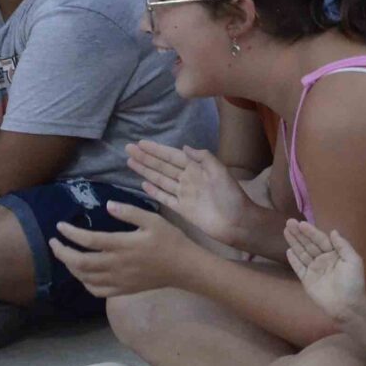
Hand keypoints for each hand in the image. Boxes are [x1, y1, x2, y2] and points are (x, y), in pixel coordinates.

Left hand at [48, 201, 196, 299]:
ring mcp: (118, 280)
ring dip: (70, 266)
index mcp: (123, 245)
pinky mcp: (122, 289)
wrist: (184, 267)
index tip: (60, 226)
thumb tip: (107, 205)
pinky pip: (97, 291)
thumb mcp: (153, 219)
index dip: (71, 233)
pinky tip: (82, 274)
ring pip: (85, 277)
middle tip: (53, 242)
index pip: (89, 240)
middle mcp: (116, 264)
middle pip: (80, 262)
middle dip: (62, 253)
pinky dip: (84, 283)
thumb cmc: (170, 240)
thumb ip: (129, 212)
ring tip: (65, 255)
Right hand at [130, 138, 258, 249]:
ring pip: (160, 180)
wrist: (237, 222)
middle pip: (162, 166)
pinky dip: (154, 191)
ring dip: (146, 171)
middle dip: (146, 157)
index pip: (172, 156)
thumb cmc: (231, 196)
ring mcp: (183, 195)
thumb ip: (203, 158)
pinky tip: (142, 185)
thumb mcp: (220, 172)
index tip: (140, 143)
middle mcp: (187, 179)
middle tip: (128, 148)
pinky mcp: (181, 209)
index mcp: (196, 168)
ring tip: (130, 162)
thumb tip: (184, 147)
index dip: (156, 150)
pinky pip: (164, 197)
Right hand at [282, 217, 365, 321]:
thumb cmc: (352, 282)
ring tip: (286, 231)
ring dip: (294, 242)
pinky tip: (288, 250)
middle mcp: (323, 259)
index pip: (320, 239)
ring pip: (302, 253)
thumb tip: (333, 231)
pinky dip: (293, 260)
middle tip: (289, 222)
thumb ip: (343, 245)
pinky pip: (299, 268)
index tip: (301, 223)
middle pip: (309, 244)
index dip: (311, 231)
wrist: (347, 305)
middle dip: (299, 233)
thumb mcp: (353, 260)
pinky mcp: (307, 280)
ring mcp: (314, 270)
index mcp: (334, 253)